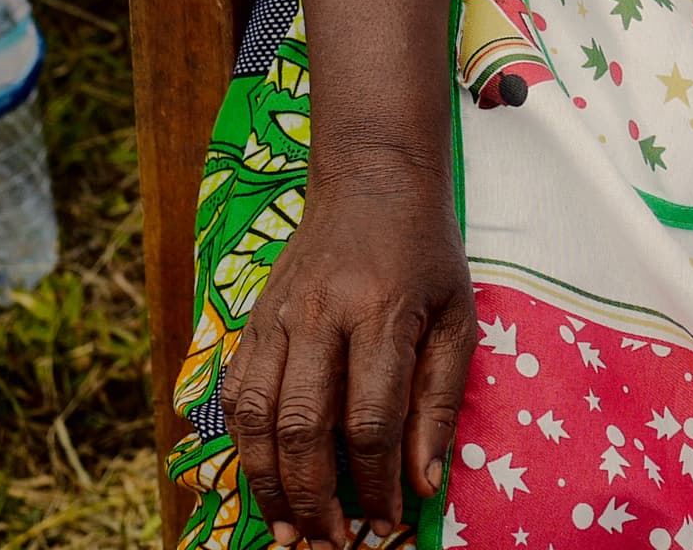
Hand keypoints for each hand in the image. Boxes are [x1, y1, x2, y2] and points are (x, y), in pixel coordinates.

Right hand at [217, 157, 474, 544]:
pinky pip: (235, 392)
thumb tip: (424, 483)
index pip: (369, 420)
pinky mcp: (253, 317)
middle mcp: (321, 315)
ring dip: (267, 483)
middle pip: (303, 427)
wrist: (370, 178)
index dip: (377, 484)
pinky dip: (242, 444)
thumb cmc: (423, 253)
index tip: (389, 522)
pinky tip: (261, 477)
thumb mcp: (457, 317)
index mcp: (382, 313)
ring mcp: (278, 315)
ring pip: (256, 416)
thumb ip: (440, 402)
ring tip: (288, 530)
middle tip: (332, 541)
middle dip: (315, 498)